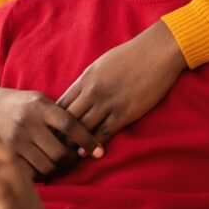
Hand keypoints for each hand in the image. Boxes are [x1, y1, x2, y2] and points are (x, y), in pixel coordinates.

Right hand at [0, 87, 102, 177]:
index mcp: (40, 107)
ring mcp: (16, 140)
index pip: (70, 125)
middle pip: (59, 152)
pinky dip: (40, 173)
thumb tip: (90, 131)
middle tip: (74, 158)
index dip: (87, 139)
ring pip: (46, 165)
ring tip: (59, 163)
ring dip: (57, 168)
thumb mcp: (40, 101)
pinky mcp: (7, 153)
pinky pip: (30, 171)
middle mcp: (28, 123)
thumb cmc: (23, 105)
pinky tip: (43, 167)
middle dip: (71, 159)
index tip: (99, 151)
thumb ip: (60, 114)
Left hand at [58, 20, 186, 142]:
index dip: (53, 121)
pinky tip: (88, 153)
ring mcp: (107, 103)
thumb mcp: (101, 64)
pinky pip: (104, 133)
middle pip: (67, 120)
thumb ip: (88, 81)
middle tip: (54, 149)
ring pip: (83, 129)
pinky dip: (94, 144)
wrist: (157, 52)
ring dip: (75, 143)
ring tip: (67, 156)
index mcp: (85, 79)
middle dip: (60, 135)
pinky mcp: (124, 113)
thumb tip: (79, 95)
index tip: (51, 132)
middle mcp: (92, 92)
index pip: (60, 105)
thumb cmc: (131, 55)